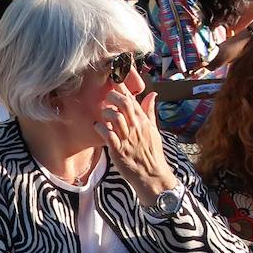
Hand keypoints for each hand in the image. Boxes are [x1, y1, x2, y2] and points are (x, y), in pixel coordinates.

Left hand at [95, 89, 178, 206]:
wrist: (152, 176)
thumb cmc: (151, 152)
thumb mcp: (153, 130)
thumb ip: (149, 111)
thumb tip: (153, 94)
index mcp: (143, 121)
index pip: (132, 98)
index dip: (121, 86)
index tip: (113, 77)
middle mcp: (136, 127)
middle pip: (124, 104)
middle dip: (112, 96)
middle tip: (106, 98)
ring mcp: (127, 139)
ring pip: (115, 117)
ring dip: (106, 113)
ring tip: (104, 116)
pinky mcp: (118, 150)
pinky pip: (107, 134)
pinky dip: (100, 128)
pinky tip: (98, 127)